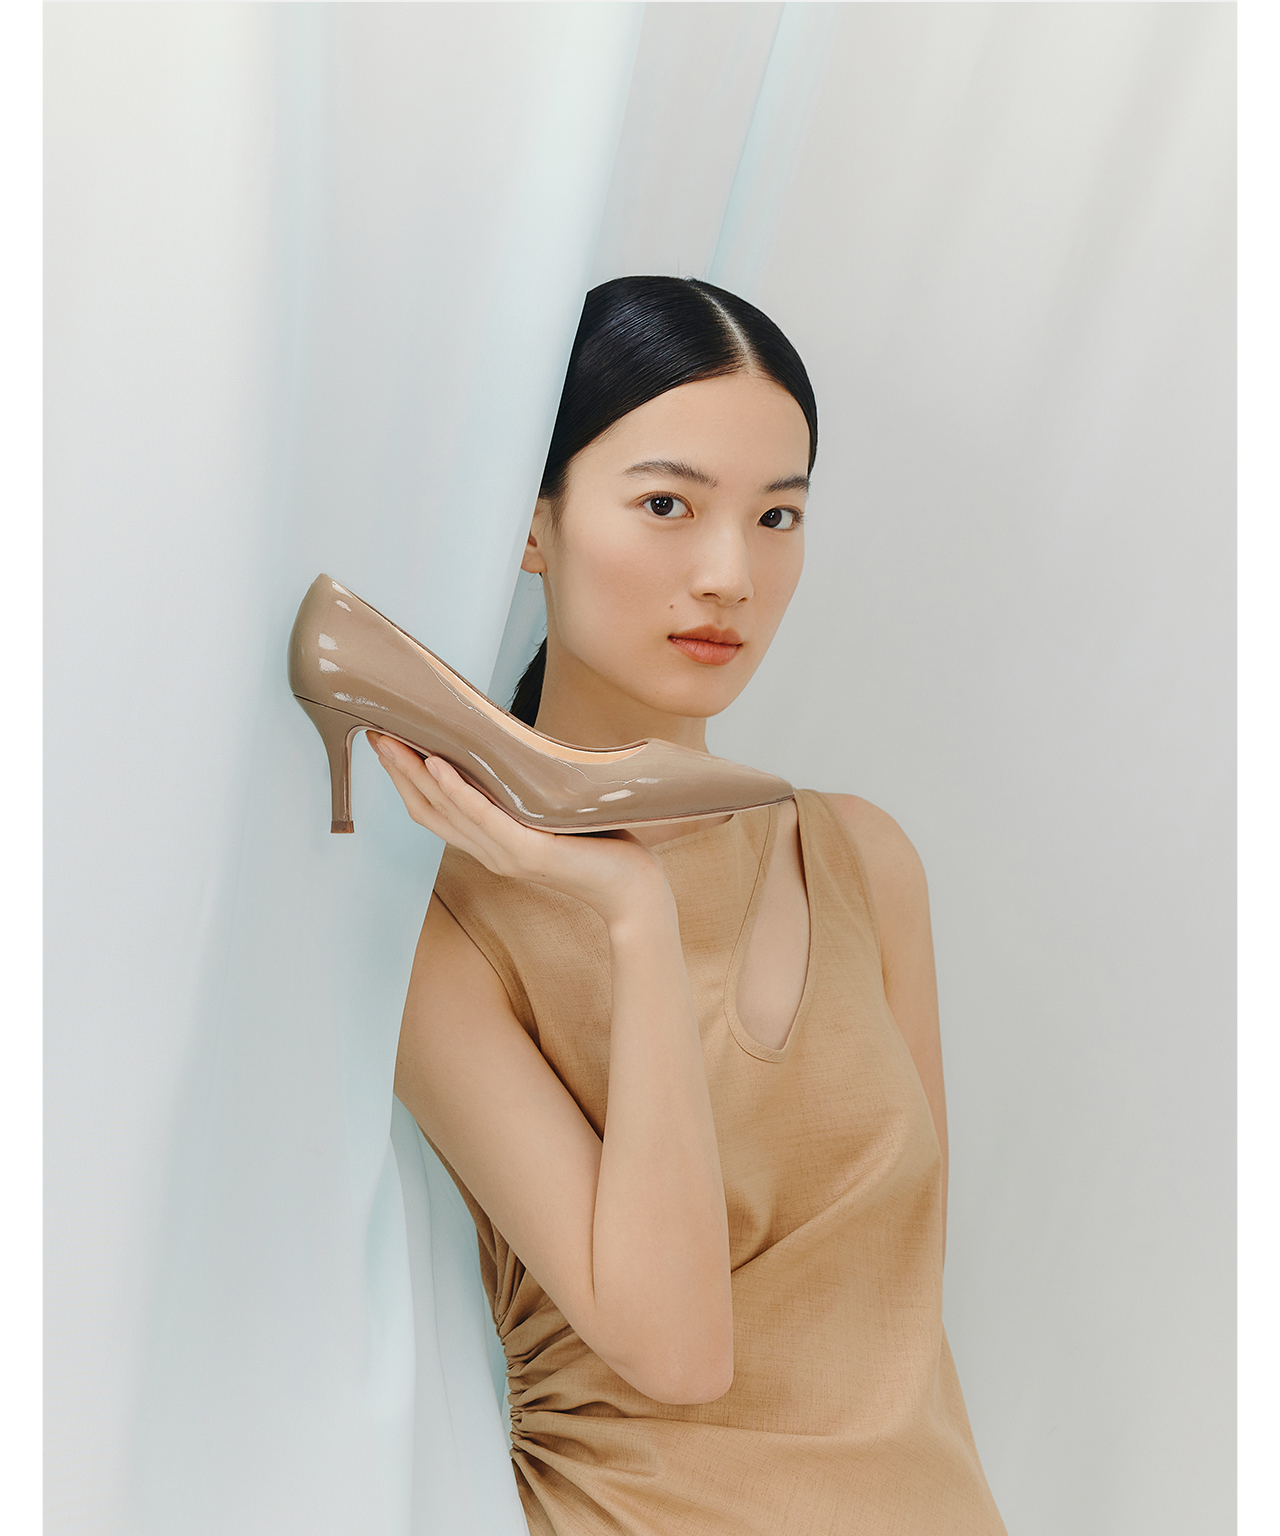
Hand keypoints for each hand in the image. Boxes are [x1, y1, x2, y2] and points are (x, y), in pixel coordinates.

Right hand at [367, 732, 669, 927]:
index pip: (433, 812)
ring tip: (395, 742)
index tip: (388, 743)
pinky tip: (438, 765)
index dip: (405, 780)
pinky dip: (458, 791)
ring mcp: (505, 854)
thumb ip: (523, 795)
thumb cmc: (599, 847)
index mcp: (490, 845)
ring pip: (447, 810)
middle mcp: (490, 852)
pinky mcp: (528, 851)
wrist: (632, 890)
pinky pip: (484, 817)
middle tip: (376, 734)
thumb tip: (510, 752)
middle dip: (398, 771)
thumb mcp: (550, 816)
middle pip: (428, 809)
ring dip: (416, 774)